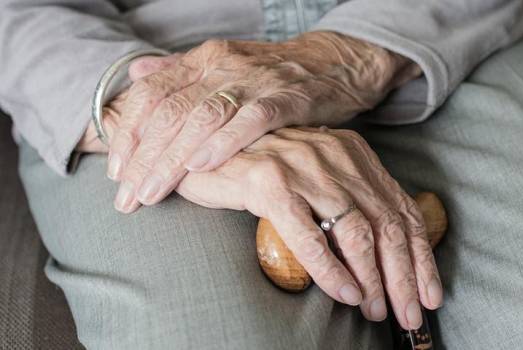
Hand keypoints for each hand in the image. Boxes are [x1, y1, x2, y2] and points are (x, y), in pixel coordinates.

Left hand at [105, 32, 419, 212]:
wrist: (333, 62)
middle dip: (143, 158)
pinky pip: (251, 120)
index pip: (152, 94)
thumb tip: (137, 75)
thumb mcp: (223, 66)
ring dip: (172, 159)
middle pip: (171, 112)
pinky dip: (224, 142)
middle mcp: (223, 67)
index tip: (116, 170)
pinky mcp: (286, 98)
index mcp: (203, 61)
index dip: (128, 133)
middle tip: (127, 198)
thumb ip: (180, 72)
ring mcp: (255, 81)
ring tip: (152, 193)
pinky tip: (201, 166)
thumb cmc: (273, 75)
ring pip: (202, 118)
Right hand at [176, 127, 441, 329]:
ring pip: (355, 232)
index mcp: (354, 154)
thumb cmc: (261, 173)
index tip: (431, 294)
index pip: (401, 210)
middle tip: (409, 315)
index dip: (421, 257)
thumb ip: (349, 201)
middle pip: (386, 224)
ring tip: (376, 310)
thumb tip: (386, 251)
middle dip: (404, 277)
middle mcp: (336, 156)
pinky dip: (332, 270)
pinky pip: (309, 236)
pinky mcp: (270, 182)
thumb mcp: (317, 179)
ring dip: (372, 278)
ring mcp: (304, 167)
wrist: (203, 150)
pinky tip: (345, 293)